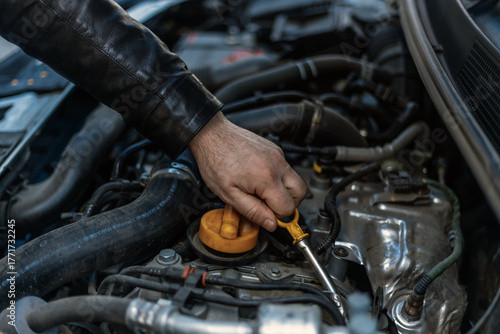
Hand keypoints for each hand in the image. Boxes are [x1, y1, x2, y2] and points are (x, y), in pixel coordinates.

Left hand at [188, 111, 306, 230]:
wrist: (212, 134)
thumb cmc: (215, 160)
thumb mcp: (229, 194)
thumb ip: (253, 211)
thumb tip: (271, 224)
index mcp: (267, 178)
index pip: (288, 207)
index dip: (276, 216)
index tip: (263, 213)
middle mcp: (277, 164)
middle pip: (301, 192)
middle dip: (288, 203)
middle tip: (268, 205)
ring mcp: (278, 155)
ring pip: (294, 180)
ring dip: (282, 190)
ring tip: (261, 191)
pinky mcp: (275, 149)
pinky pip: (285, 168)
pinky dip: (277, 178)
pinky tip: (258, 178)